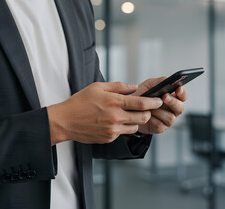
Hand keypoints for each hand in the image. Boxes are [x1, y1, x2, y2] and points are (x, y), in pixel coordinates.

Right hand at [47, 82, 162, 144]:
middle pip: (143, 117)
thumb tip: (133, 87)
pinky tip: (112, 122)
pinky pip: (122, 133)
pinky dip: (122, 127)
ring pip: (135, 127)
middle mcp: (115, 117)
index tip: (159, 100)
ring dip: (135, 121)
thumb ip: (118, 86)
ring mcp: (112, 130)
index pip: (141, 103)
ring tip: (127, 115)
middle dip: (148, 113)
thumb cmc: (79, 102)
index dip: (153, 102)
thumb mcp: (97, 87)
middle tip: (146, 109)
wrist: (65, 121)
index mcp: (114, 102)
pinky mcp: (109, 138)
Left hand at [132, 77, 187, 133]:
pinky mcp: (160, 128)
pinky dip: (152, 119)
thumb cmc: (141, 96)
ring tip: (149, 107)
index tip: (178, 89)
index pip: (183, 96)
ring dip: (159, 111)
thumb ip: (159, 81)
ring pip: (170, 118)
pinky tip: (146, 115)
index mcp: (172, 98)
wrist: (129, 109)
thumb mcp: (149, 85)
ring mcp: (167, 120)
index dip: (182, 93)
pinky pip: (160, 125)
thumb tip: (168, 79)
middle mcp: (172, 109)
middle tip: (164, 97)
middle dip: (173, 102)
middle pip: (180, 108)